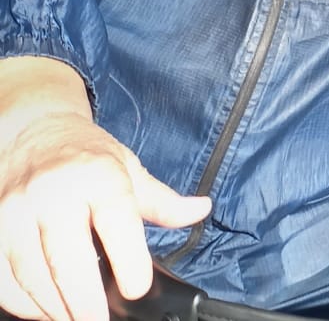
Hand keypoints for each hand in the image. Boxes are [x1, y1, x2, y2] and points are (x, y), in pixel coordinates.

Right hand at [0, 61, 209, 320]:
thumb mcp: (130, 169)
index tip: (136, 288)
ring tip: (75, 319)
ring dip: (54, 308)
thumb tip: (200, 210)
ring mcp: (15, 212)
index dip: (128, 259)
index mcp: (98, 175)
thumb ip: (162, 201)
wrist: (32, 134)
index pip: (116, 218)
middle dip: (84, 301)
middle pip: (66, 258)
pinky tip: (45, 310)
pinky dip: (23, 303)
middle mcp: (53, 193)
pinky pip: (3, 278)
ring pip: (31, 275)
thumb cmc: (86, 157)